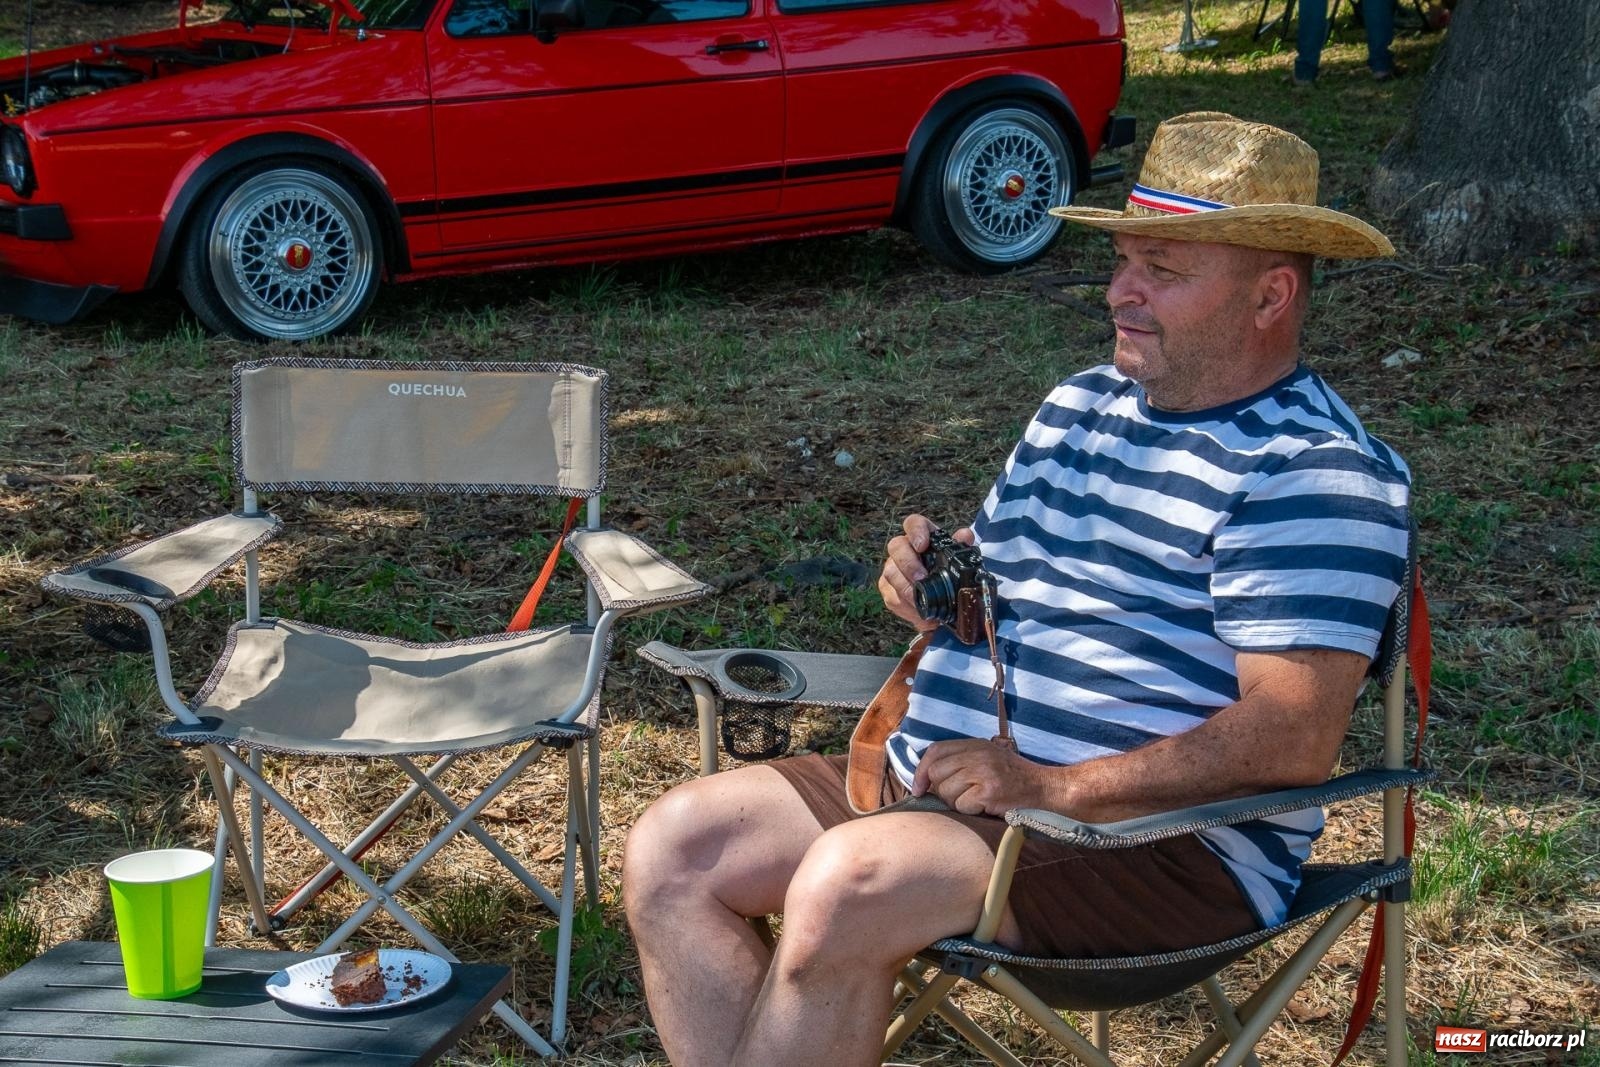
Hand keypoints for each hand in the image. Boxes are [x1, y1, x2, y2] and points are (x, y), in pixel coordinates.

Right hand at [878, 514, 973, 631]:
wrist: (943, 602)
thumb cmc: (950, 575)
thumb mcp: (960, 563)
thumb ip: (962, 547)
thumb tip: (965, 535)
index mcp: (923, 536)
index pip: (913, 523)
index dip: (915, 531)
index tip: (922, 545)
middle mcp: (904, 549)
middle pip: (896, 546)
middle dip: (908, 563)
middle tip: (921, 579)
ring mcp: (893, 568)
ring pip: (890, 572)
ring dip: (906, 588)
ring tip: (922, 601)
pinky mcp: (887, 588)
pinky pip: (891, 596)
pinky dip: (906, 606)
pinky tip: (918, 612)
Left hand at [910, 738, 1051, 815]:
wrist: (1047, 790)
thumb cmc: (1016, 780)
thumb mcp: (989, 760)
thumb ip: (962, 762)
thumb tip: (926, 779)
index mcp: (976, 744)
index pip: (935, 751)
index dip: (921, 771)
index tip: (918, 789)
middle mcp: (978, 755)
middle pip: (936, 773)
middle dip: (941, 791)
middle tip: (960, 798)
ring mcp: (984, 772)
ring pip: (947, 792)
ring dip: (957, 804)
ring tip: (977, 802)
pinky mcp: (989, 792)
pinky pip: (962, 806)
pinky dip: (971, 812)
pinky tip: (986, 808)